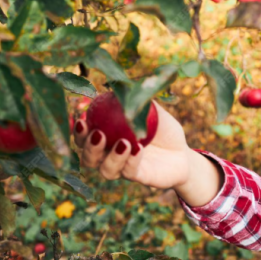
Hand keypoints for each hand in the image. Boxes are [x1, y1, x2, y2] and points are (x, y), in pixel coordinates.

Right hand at [72, 100, 192, 188]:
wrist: (182, 153)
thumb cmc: (162, 129)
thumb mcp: (151, 110)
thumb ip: (134, 98)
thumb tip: (120, 81)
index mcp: (106, 138)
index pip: (84, 136)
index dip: (77, 131)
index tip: (81, 119)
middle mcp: (108, 156)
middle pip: (87, 157)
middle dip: (87, 146)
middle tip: (97, 133)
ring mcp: (122, 169)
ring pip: (105, 169)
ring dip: (110, 156)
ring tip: (124, 142)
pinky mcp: (137, 178)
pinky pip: (129, 172)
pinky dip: (131, 160)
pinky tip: (137, 148)